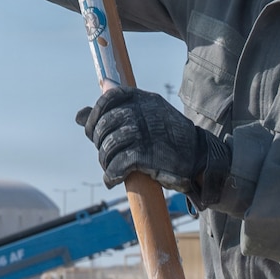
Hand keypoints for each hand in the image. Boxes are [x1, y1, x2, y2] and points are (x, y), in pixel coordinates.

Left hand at [76, 86, 231, 207]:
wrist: (199, 158)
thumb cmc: (169, 138)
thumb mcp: (145, 117)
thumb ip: (113, 113)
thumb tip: (79, 116)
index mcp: (143, 99)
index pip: (108, 98)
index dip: (95, 115)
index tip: (93, 131)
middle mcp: (142, 113)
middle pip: (105, 124)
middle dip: (100, 143)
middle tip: (106, 155)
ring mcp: (144, 133)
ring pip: (109, 146)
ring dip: (105, 161)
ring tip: (111, 169)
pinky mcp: (145, 155)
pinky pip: (116, 165)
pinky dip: (111, 175)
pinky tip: (113, 179)